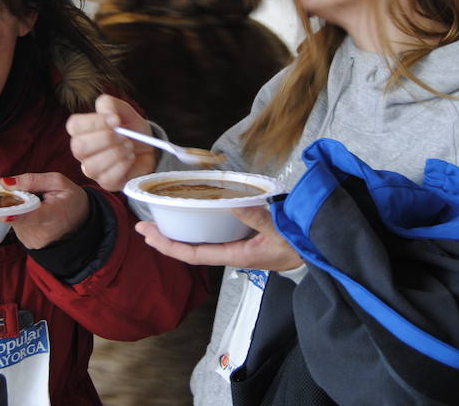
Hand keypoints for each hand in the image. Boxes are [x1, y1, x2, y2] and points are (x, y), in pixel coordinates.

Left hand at [0, 170, 90, 249]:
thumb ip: (32, 180)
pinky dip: (19, 216)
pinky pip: (17, 226)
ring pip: (14, 220)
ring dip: (15, 208)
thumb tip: (5, 182)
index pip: (34, 216)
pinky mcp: (30, 244)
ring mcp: (36, 240)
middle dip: (9, 200)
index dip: (17, 215)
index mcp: (56, 214)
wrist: (82, 222)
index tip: (4, 215)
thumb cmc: (71, 199)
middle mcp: (44, 232)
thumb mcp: (58, 181)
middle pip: (17, 215)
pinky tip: (30, 211)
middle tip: (6, 186)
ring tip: (29, 201)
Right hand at [66, 94, 157, 190]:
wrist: (149, 147)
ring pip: (92, 165)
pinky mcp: (107, 183)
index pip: (74, 126)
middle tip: (124, 135)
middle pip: (79, 147)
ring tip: (129, 146)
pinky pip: (107, 178)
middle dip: (106, 139)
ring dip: (116, 153)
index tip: (116, 120)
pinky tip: (130, 157)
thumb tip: (108, 114)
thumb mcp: (123, 110)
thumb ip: (110, 104)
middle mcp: (83, 152)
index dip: (95, 122)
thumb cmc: (131, 129)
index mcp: (82, 131)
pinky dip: (123, 165)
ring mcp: (93, 169)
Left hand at [135, 206, 302, 271]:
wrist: (316, 251)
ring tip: (158, 222)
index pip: (193, 254)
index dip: (168, 245)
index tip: (148, 233)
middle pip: (189, 250)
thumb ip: (256, 218)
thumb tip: (232, 203)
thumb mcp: (279, 230)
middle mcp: (230, 254)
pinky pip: (210, 237)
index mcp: (235, 255)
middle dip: (164, 239)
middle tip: (141, 226)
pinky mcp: (241, 240)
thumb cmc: (299, 243)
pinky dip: (195, 227)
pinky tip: (189, 218)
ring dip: (177, 233)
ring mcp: (234, 248)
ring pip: (198, 243)